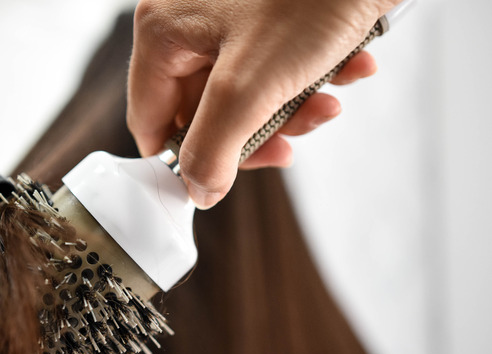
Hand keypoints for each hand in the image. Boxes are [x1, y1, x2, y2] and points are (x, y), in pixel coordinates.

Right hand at [127, 0, 399, 208]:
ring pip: (244, 97)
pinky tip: (347, 69)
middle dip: (252, 134)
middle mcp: (188, 24)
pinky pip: (275, 69)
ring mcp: (228, 20)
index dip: (182, 160)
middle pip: (202, 113)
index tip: (217, 184)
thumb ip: (213, 150)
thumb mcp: (249, 87)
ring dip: (289, 112)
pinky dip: (309, 80)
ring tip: (326, 105)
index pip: (150, 120)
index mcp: (163, 33)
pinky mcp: (268, 18)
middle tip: (287, 146)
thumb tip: (199, 191)